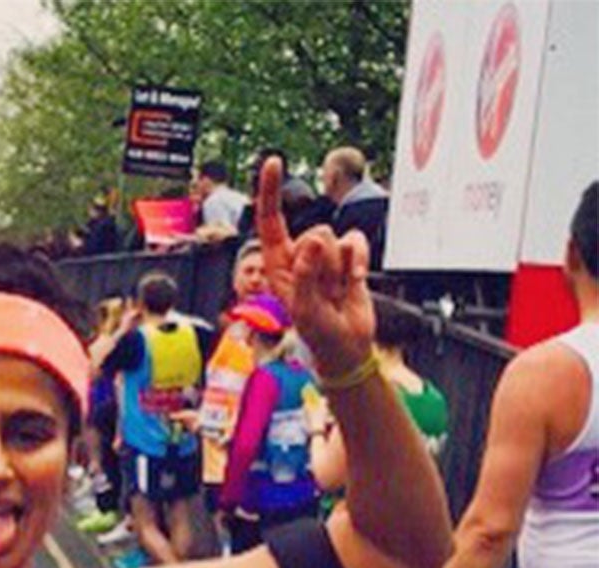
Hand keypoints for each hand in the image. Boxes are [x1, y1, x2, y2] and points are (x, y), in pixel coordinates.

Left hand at [255, 156, 372, 377]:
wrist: (346, 344)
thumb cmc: (317, 331)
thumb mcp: (304, 309)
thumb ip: (306, 275)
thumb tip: (314, 241)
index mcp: (278, 264)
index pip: (271, 221)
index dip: (270, 191)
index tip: (273, 162)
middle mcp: (299, 254)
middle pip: (315, 232)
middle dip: (323, 263)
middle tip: (322, 292)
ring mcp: (324, 255)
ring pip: (336, 238)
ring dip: (339, 267)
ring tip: (334, 291)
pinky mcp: (348, 256)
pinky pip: (355, 242)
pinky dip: (358, 262)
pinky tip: (351, 282)